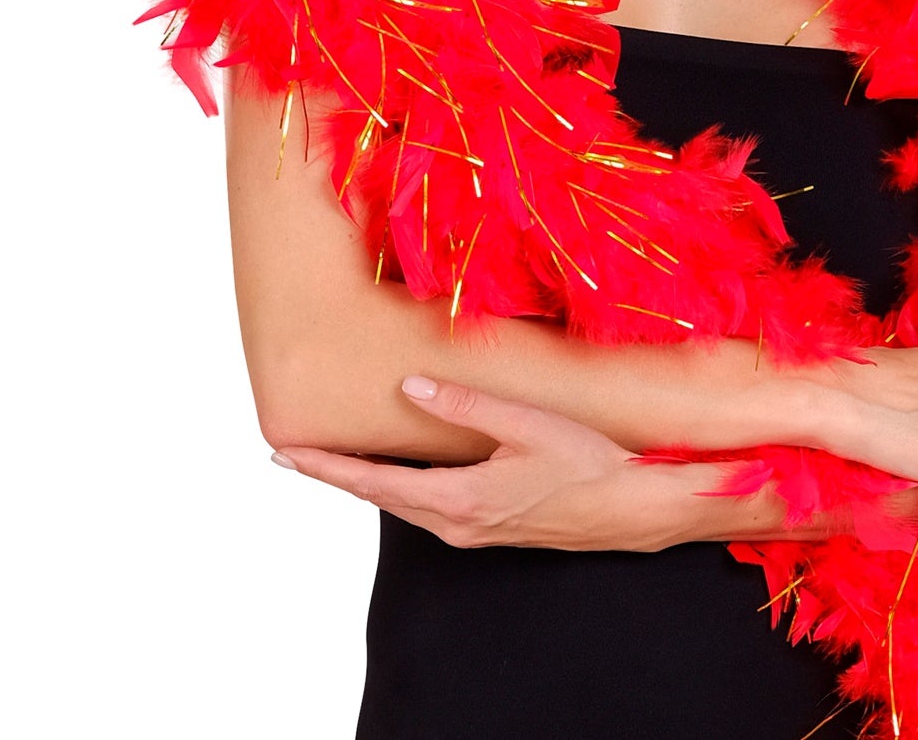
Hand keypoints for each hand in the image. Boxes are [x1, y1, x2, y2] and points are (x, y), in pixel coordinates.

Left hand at [271, 378, 685, 551]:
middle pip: (378, 496)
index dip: (325, 467)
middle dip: (335, 473)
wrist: (632, 508)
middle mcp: (455, 524)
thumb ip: (465, 406)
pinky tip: (397, 473)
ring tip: (335, 457)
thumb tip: (411, 386)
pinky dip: (398, 488)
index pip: (372, 482)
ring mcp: (471, 531)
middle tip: (295, 452)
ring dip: (366, 481)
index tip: (285, 454)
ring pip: (402, 503)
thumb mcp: (526, 425)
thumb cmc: (587, 463)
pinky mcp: (488, 528)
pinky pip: (427, 508)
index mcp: (457, 499)